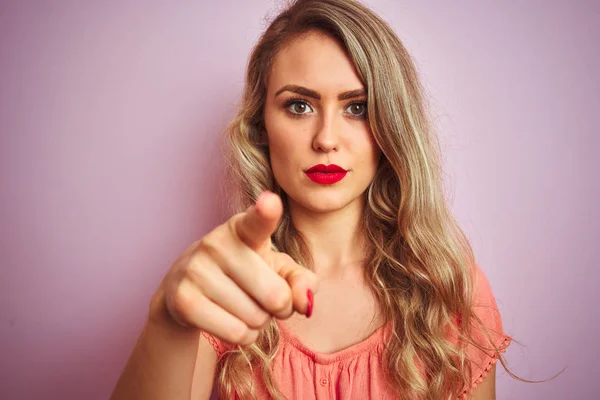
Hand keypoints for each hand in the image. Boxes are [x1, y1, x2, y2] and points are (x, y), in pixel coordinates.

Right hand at [151, 191, 317, 344]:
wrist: (185, 290)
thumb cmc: (245, 275)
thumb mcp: (277, 270)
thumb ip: (302, 282)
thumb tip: (306, 303)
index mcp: (242, 228)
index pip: (257, 221)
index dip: (266, 212)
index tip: (271, 201)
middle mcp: (216, 243)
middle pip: (275, 296)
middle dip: (280, 307)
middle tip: (266, 299)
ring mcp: (196, 270)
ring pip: (255, 318)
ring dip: (259, 322)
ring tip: (243, 307)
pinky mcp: (183, 300)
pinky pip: (235, 333)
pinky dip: (243, 336)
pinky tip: (231, 321)